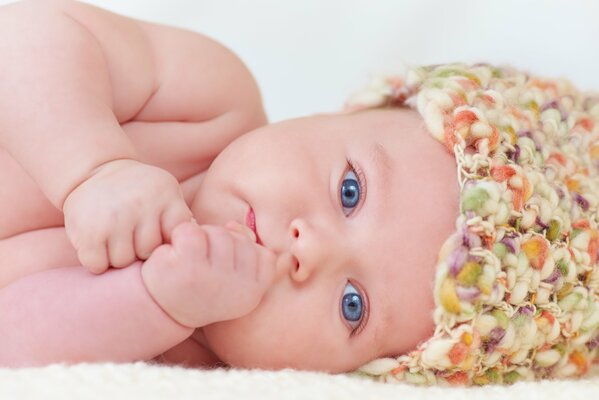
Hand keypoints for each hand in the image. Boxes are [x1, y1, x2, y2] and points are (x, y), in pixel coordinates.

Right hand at [62, 159, 192, 272]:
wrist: (95, 171)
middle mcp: (140, 205)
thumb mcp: (167, 193)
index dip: (168, 242)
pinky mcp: (88, 231)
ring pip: (123, 261)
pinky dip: (97, 262)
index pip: (177, 236)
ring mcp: (114, 218)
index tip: (159, 237)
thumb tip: (202, 241)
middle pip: (149, 252)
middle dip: (141, 251)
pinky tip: (98, 246)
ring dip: (118, 257)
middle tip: (132, 238)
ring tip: (116, 240)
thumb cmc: (140, 192)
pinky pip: (98, 264)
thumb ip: (182, 217)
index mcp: (165, 196)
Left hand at [141, 221, 276, 327]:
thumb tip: (232, 226)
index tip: (225, 270)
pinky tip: (174, 253)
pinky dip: (180, 235)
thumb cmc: (201, 286)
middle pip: (240, 240)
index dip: (245, 255)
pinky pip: (192, 231)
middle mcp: (236, 290)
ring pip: (218, 233)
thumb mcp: (233, 276)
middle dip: (220, 243)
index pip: (265, 256)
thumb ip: (246, 249)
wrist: (159, 309)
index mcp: (252, 295)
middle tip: (203, 264)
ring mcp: (212, 279)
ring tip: (189, 258)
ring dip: (201, 238)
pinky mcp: (187, 268)